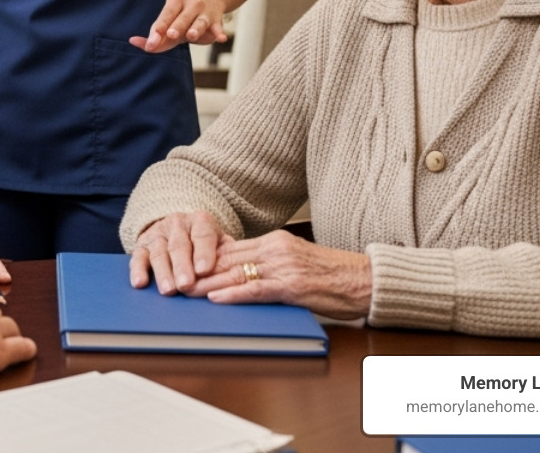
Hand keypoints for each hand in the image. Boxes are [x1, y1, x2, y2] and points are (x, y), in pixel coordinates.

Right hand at [129, 210, 226, 293]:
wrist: (179, 230)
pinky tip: (140, 282)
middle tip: (186, 285)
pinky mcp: (141, 244)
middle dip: (182, 266)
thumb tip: (234, 277)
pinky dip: (138, 270)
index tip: (204, 270)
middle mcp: (177, 223)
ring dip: (163, 272)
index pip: (203, 234)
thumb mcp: (220, 244)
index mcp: (201, 221)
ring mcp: (157, 233)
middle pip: (179, 245)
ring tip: (168, 290)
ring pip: (159, 252)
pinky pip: (138, 257)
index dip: (203, 252)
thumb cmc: (206, 245)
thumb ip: (226, 257)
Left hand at [130, 0, 228, 53]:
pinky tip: (220, 38)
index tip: (150, 44)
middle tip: (171, 34)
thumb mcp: (171, 18)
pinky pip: (218, 27)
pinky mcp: (217, 20)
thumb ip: (156, 34)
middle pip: (182, 18)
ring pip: (200, 21)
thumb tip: (133, 42)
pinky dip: (219, 32)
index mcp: (174, 2)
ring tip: (191, 35)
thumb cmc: (185, 13)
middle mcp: (190, 5)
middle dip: (177, 26)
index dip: (158, 29)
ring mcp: (204, 12)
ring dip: (196, 28)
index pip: (165, 16)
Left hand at [185, 230, 372, 319]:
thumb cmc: (334, 275)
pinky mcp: (293, 285)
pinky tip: (216, 299)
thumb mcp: (297, 260)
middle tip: (173, 279)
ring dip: (207, 284)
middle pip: (227, 259)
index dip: (203, 257)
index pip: (230, 247)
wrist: (366, 280)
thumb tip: (242, 272)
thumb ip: (270, 262)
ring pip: (236, 273)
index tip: (182, 263)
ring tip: (185, 291)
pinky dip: (233, 294)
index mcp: (275, 241)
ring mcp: (284, 266)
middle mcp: (276, 248)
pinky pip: (256, 289)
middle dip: (198, 270)